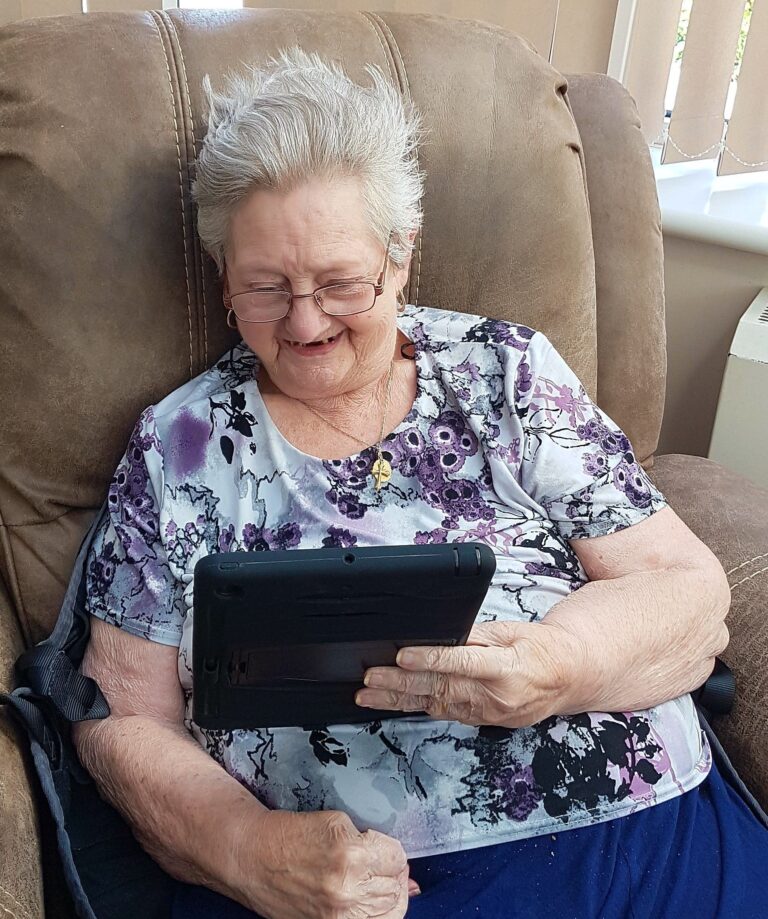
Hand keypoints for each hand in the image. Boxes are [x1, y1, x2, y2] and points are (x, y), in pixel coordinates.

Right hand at [237, 808, 416, 918]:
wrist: (252, 858)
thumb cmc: (288, 835)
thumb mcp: (336, 823)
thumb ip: (371, 842)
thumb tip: (404, 868)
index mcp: (351, 854)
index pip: (397, 858)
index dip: (392, 850)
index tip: (384, 848)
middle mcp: (347, 888)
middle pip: (395, 886)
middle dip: (391, 873)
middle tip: (380, 864)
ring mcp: (338, 914)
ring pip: (389, 911)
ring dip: (386, 894)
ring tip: (375, 882)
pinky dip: (376, 913)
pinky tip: (368, 900)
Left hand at [356, 620, 585, 727]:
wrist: (568, 678)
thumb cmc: (542, 649)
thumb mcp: (511, 632)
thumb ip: (475, 636)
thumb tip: (440, 635)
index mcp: (507, 669)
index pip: (462, 663)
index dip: (430, 660)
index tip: (403, 656)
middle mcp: (495, 697)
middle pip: (440, 689)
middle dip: (400, 683)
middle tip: (371, 677)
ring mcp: (487, 713)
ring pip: (435, 705)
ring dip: (398, 700)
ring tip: (368, 695)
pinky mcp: (481, 721)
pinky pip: (443, 713)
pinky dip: (415, 707)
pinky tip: (391, 703)